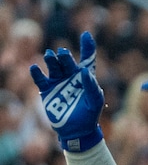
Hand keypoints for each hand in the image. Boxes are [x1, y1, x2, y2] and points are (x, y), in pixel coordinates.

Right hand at [29, 31, 104, 151]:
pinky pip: (40, 79)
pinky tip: (35, 68)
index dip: (88, 47)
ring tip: (51, 55)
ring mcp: (58, 82)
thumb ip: (92, 86)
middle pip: (67, 62)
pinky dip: (37, 73)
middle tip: (63, 54)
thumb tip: (84, 72)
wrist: (77, 129)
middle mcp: (71, 76)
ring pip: (54, 67)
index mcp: (85, 76)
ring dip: (51, 60)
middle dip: (65, 57)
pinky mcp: (47, 91)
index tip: (86, 35)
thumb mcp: (95, 101)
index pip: (87, 59)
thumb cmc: (90, 114)